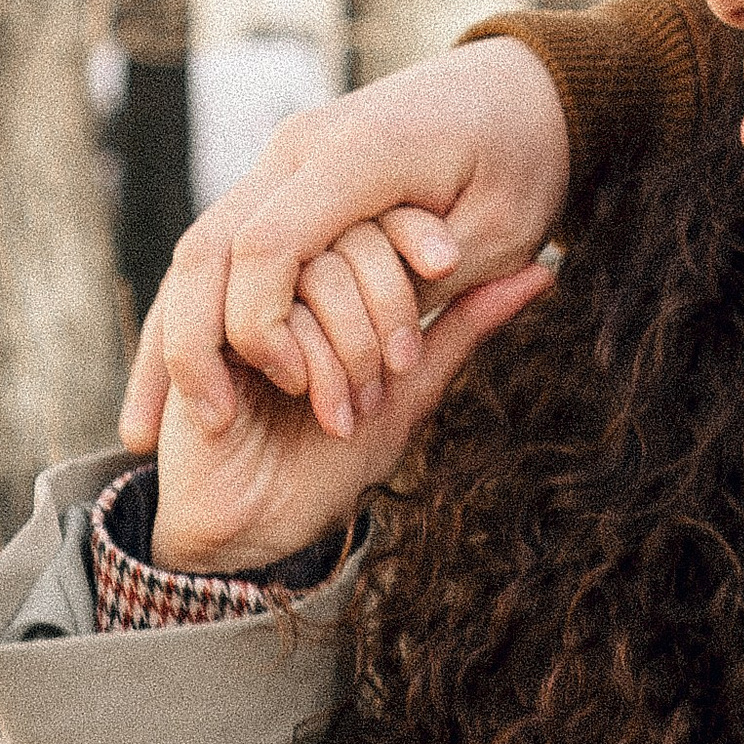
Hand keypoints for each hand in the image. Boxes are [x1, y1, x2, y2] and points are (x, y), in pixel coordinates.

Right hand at [121, 41, 571, 451]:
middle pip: (213, 250)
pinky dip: (205, 313)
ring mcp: (284, 158)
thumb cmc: (523, 158)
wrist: (517, 83)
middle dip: (227, 340)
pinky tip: (207, 385)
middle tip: (261, 408)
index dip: (269, 328)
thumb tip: (430, 353)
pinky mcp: (280, 176)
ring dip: (192, 336)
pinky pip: (216, 247)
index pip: (271, 247)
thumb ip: (456, 295)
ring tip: (214, 417)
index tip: (303, 390)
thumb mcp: (509, 233)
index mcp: (359, 152)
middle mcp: (303, 147)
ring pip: (200, 250)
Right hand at [149, 264, 548, 576]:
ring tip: (345, 412)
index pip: (386, 213)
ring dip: (346, 349)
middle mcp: (282, 272)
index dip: (419, 238)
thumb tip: (544, 270)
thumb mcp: (411, 391)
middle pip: (353, 237)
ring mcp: (236, 296)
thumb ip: (462, 328)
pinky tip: (305, 402)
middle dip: (386, 317)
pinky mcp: (200, 328)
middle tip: (388, 383)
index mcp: (332, 272)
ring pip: (313, 271)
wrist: (246, 530)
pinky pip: (265, 312)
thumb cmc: (327, 461)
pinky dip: (302, 360)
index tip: (446, 268)